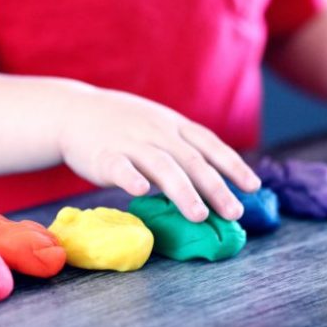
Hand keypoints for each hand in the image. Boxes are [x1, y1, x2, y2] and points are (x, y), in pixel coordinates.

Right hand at [58, 87, 259, 221]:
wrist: (72, 111)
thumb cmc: (121, 124)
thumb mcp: (157, 125)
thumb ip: (181, 147)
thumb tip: (215, 179)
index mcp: (172, 125)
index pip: (209, 144)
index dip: (233, 165)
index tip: (253, 186)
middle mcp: (157, 131)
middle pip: (192, 160)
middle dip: (216, 187)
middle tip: (234, 213)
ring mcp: (130, 142)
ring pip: (162, 165)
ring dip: (183, 191)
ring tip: (199, 216)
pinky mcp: (103, 155)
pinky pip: (119, 166)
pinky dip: (131, 178)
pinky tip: (142, 192)